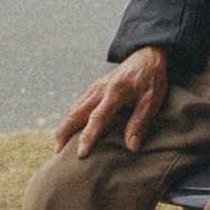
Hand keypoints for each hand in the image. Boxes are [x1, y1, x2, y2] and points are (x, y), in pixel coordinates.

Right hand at [54, 46, 168, 157]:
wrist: (146, 56)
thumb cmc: (151, 79)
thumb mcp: (152, 101)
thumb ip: (140, 122)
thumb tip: (131, 147)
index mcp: (115, 92)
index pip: (97, 117)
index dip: (88, 136)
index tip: (80, 153)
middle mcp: (100, 89)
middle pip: (76, 112)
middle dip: (65, 132)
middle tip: (58, 153)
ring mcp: (95, 87)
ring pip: (74, 107)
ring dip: (65, 126)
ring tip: (60, 145)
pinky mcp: (94, 88)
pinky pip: (78, 103)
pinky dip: (70, 117)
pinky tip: (69, 128)